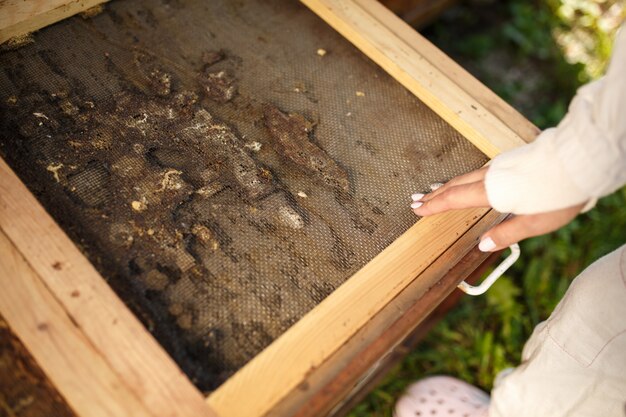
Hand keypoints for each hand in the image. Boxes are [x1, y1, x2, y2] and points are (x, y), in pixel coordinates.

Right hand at [410, 167, 583, 251]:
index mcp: (492, 193)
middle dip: (434, 194)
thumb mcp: (535, 223)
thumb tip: (483, 246)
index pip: (454, 199)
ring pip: (466, 176)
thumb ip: (507, 235)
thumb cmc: (559, 194)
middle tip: (416, 200)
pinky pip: (478, 171)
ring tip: (435, 190)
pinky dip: (464, 178)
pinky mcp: (510, 159)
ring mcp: (500, 165)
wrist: (578, 160)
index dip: (433, 205)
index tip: (416, 209)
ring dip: (447, 185)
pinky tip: (468, 181)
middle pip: (455, 185)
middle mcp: (491, 176)